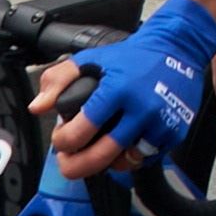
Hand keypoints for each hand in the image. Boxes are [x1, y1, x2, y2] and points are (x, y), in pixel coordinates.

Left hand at [47, 0, 215, 177]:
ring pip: (126, 162)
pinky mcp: (175, 131)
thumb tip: (38, 108)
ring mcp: (160, 122)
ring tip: (96, 155)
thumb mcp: (90, 59)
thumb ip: (58, 80)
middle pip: (103, 155)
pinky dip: (131, 159)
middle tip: (67, 165)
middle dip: (77, 166)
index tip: (60, 141)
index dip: (63, 143)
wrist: (177, 48)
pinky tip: (121, 149)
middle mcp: (141, 108)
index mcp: (117, 89)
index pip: (81, 131)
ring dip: (107, 164)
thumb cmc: (130, 57)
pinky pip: (147, 158)